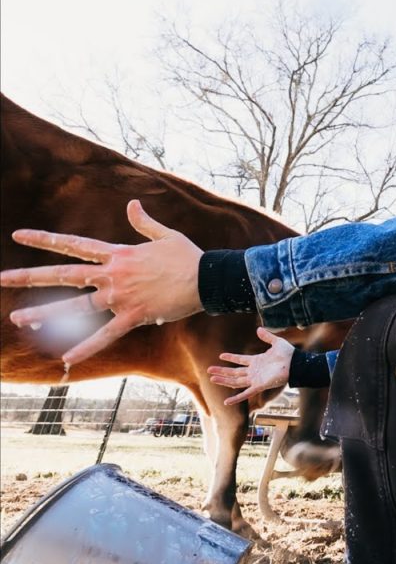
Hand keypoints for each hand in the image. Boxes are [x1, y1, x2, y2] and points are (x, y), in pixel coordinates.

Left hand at [0, 200, 203, 364]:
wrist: (208, 278)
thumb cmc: (188, 256)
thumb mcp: (165, 235)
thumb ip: (144, 222)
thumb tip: (131, 205)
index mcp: (118, 254)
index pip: (74, 245)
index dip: (45, 239)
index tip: (18, 235)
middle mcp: (113, 274)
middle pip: (65, 275)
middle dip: (30, 277)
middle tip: (2, 278)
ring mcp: (121, 297)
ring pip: (78, 307)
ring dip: (46, 313)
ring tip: (19, 319)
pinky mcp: (134, 316)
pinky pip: (107, 335)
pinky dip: (87, 347)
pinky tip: (67, 358)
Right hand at [208, 327, 293, 405]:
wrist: (296, 363)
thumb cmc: (289, 354)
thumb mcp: (276, 342)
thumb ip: (267, 337)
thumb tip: (258, 329)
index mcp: (257, 361)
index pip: (240, 360)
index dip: (231, 357)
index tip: (221, 355)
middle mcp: (254, 371)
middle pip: (234, 372)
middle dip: (222, 371)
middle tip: (209, 370)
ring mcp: (256, 379)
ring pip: (236, 381)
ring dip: (224, 380)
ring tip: (212, 379)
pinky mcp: (259, 385)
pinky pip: (245, 393)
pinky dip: (236, 398)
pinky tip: (226, 402)